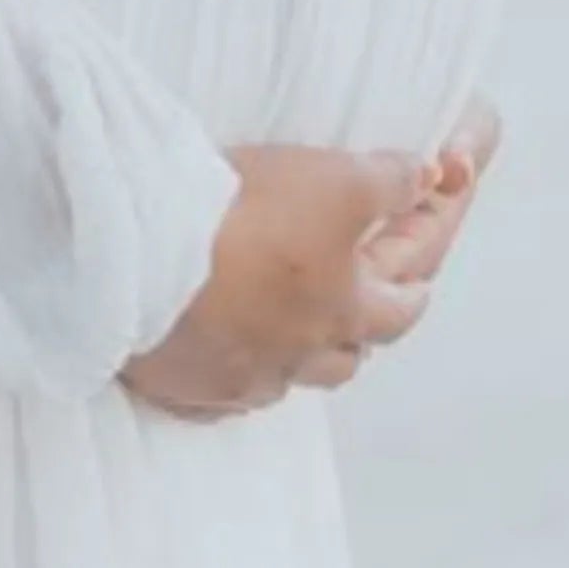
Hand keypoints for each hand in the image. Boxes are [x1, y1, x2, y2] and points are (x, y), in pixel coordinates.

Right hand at [119, 106, 500, 421]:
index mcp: (342, 313)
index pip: (401, 309)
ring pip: (285, 377)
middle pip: (346, 358)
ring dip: (297, 354)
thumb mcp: (335, 180)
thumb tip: (424, 178)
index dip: (415, 286)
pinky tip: (222, 347)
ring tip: (289, 326)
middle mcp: (298, 359)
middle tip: (357, 303)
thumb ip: (388, 180)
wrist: (143, 258)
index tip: (419, 280)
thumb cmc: (245, 219)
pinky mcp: (185, 383)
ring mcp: (240, 378)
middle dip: (358, 328)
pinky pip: (222, 389)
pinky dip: (232, 367)